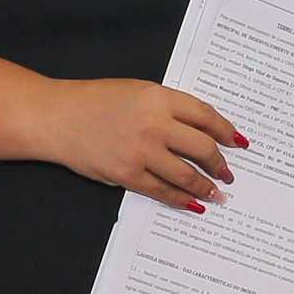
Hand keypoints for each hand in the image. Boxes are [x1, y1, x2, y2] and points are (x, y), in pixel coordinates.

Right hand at [39, 77, 240, 208]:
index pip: (205, 116)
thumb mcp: (136, 91)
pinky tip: (193, 202)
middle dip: (220, 163)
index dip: (226, 131)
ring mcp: (141, 151)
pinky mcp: (127, 175)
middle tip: (227, 171)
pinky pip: (163, 191)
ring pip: (187, 174)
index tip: (237, 141)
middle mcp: (154, 124)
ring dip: (207, 186)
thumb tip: (199, 131)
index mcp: (159, 97)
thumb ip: (167, 107)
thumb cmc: (94, 101)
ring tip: (217, 191)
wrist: (57, 118)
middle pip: (202, 148)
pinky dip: (182, 199)